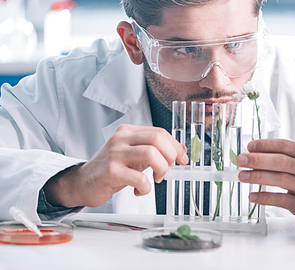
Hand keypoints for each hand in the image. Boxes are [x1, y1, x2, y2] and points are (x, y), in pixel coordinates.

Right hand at [43, 124, 188, 207]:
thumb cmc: (112, 170)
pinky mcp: (110, 171)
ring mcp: (114, 154)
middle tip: (168, 171)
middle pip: (158, 139)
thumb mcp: (134, 156)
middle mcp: (120, 139)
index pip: (160, 132)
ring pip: (151, 154)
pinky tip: (139, 190)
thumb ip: (154, 151)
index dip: (176, 146)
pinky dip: (146, 188)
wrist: (82, 183)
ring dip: (161, 170)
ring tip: (156, 179)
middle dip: (170, 157)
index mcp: (128, 132)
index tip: (182, 160)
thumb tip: (181, 151)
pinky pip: (139, 178)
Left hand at [237, 139, 294, 221]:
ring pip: (281, 179)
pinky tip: (253, 195)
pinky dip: (265, 197)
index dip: (266, 145)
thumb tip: (252, 153)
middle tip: (242, 160)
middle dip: (259, 160)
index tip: (250, 146)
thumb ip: (281, 156)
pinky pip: (281, 200)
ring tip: (243, 176)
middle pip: (282, 162)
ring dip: (259, 177)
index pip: (286, 146)